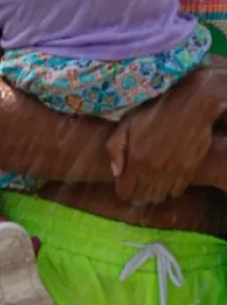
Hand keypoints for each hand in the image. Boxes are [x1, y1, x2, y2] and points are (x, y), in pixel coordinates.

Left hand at [113, 64, 226, 203]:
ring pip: (159, 197)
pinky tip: (167, 181)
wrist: (190, 107)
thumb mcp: (126, 124)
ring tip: (150, 187)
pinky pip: (177, 191)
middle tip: (136, 188)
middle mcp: (154, 171)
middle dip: (136, 195)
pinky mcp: (189, 170)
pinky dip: (170, 190)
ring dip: (152, 195)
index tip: (123, 186)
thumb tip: (115, 172)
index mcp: (136, 161)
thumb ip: (115, 148)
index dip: (122, 191)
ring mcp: (173, 172)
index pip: (125, 191)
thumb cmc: (154, 112)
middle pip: (142, 197)